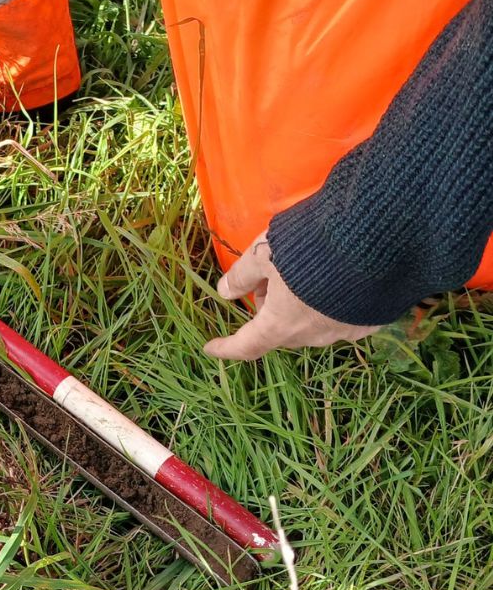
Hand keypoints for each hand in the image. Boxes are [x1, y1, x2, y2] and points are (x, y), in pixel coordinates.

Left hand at [203, 232, 379, 360]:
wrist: (379, 242)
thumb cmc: (308, 248)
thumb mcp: (263, 253)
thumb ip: (242, 275)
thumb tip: (225, 292)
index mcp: (281, 325)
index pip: (247, 346)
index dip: (226, 348)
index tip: (211, 347)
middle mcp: (313, 336)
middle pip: (280, 331)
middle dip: (267, 312)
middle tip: (267, 280)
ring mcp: (346, 331)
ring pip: (311, 325)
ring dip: (299, 309)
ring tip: (301, 275)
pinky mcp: (372, 320)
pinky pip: (340, 318)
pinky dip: (328, 305)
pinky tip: (332, 280)